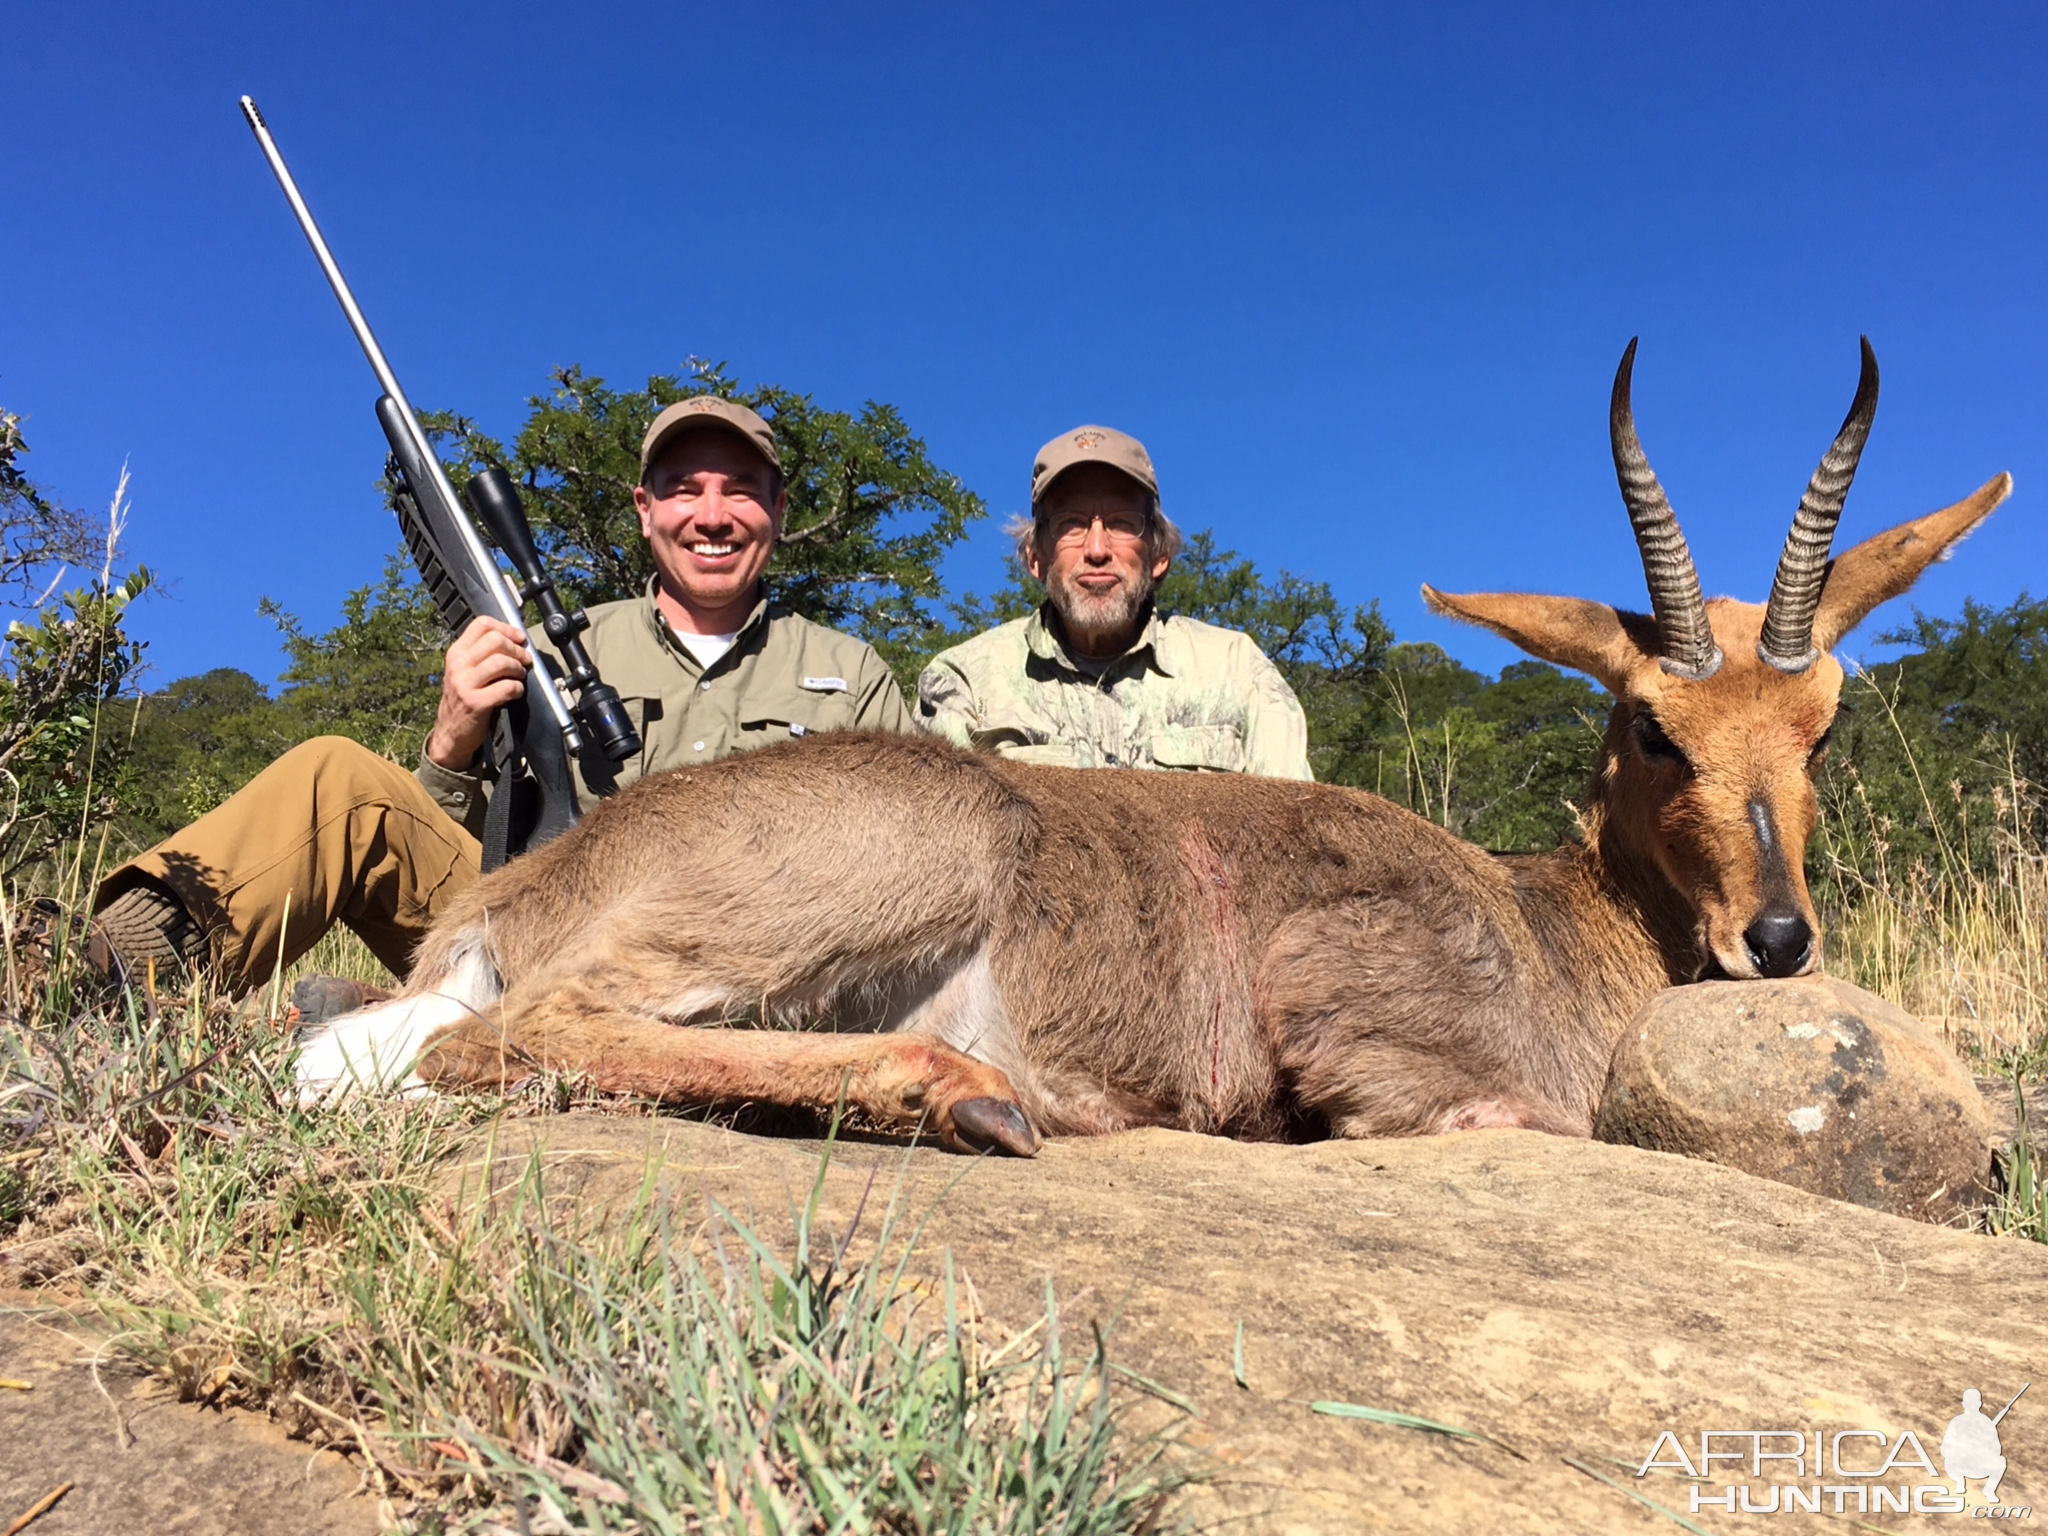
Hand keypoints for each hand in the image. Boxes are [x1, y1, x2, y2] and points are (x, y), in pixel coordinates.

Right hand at [425, 617, 530, 768]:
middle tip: (524, 660)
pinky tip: (515, 692)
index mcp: (456, 653)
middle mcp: (458, 665)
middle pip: (495, 640)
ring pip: (502, 662)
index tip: (519, 638)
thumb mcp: (464, 671)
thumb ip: (482, 654)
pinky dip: (518, 688)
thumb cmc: (463, 699)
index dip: (507, 628)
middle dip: (517, 649)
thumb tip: (515, 639)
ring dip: (518, 669)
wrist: (450, 733)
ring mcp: (465, 684)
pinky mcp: (476, 702)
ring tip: (519, 676)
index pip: (482, 624)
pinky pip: (507, 687)